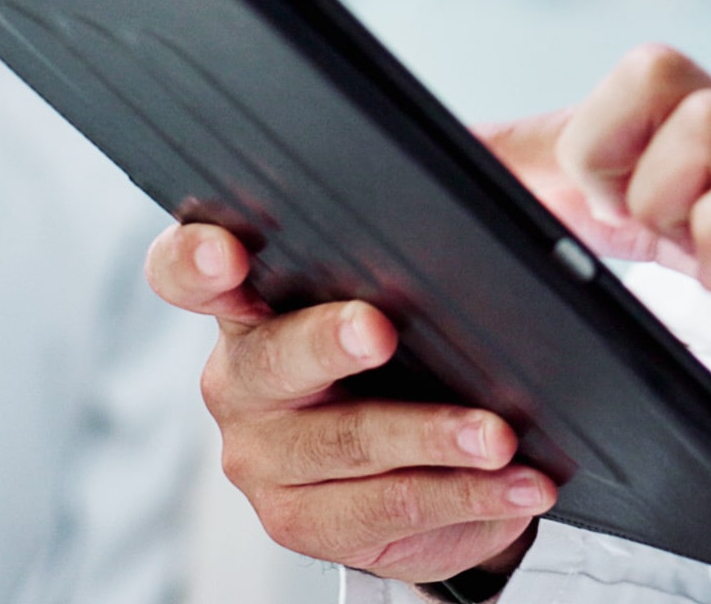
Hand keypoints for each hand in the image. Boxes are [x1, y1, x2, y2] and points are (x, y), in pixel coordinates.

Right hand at [145, 223, 555, 583]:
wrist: (415, 470)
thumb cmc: (406, 356)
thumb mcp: (409, 288)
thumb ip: (425, 237)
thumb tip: (523, 188)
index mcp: (247, 302)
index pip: (187, 272)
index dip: (197, 261)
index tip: (230, 256)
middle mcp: (240, 380)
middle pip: (274, 357)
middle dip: (329, 341)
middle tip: (380, 331)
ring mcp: (263, 457)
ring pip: (347, 442)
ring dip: (434, 436)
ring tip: (498, 435)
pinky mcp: (302, 522)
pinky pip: (390, 507)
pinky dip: (466, 495)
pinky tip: (516, 485)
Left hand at [493, 45, 710, 505]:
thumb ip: (665, 216)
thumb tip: (555, 201)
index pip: (637, 80)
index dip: (586, 140)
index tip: (587, 215)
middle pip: (654, 67)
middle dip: (610, 153)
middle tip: (632, 231)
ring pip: (703, 117)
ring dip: (667, 200)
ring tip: (699, 262)